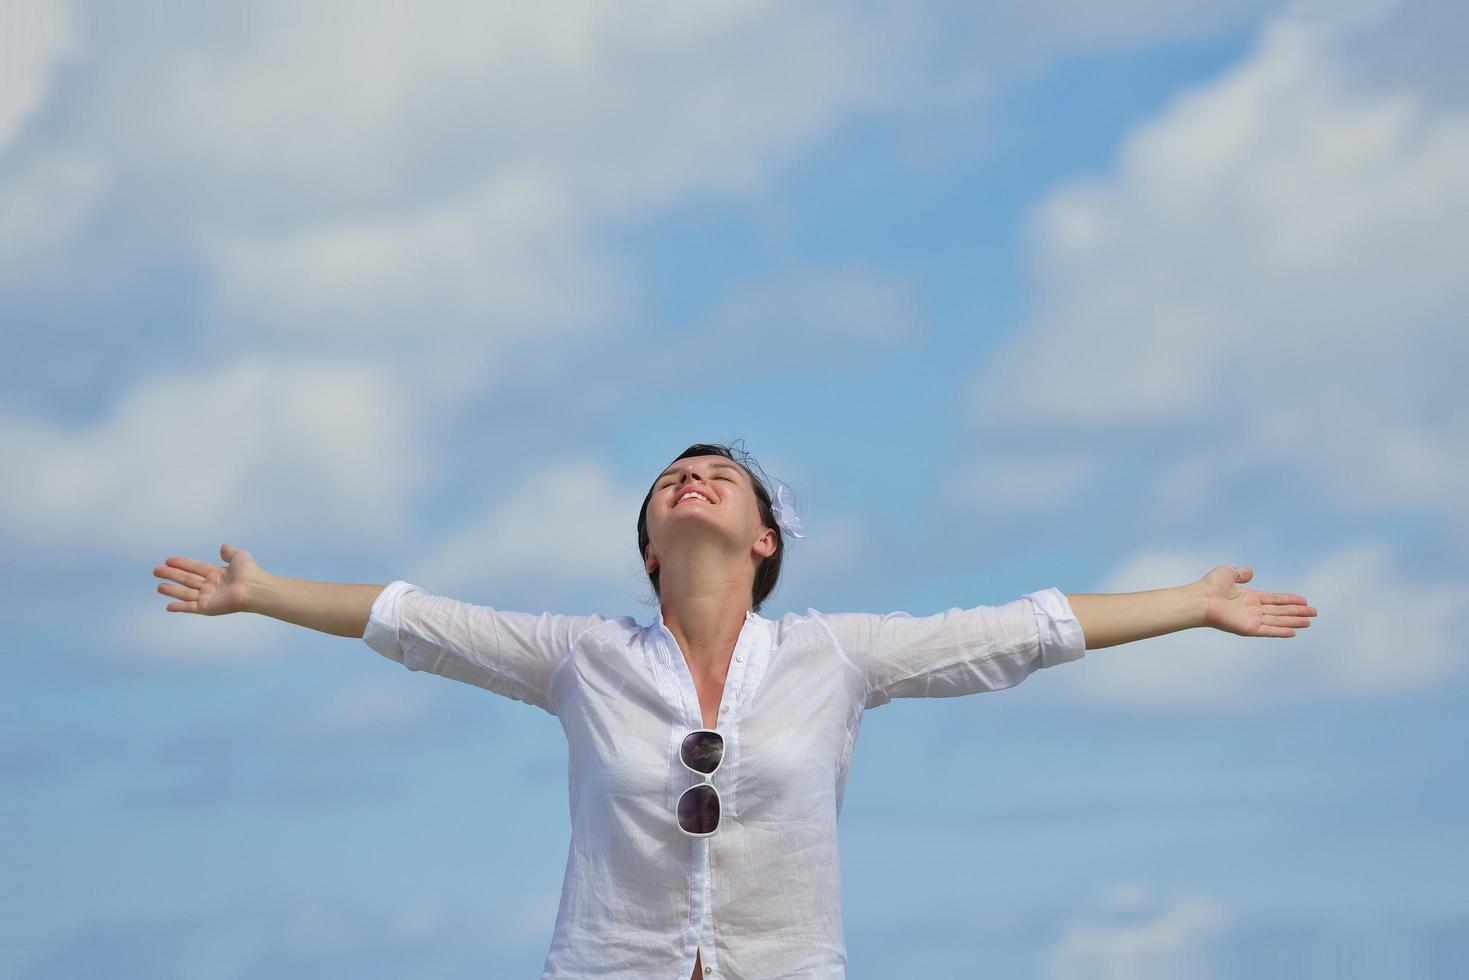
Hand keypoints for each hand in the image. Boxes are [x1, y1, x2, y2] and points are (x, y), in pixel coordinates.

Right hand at [154, 542, 261, 615]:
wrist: (253, 588)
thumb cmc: (249, 572)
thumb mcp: (239, 556)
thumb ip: (229, 552)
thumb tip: (223, 546)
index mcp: (217, 574)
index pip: (195, 567)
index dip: (182, 563)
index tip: (168, 560)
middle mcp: (211, 586)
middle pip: (186, 579)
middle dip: (171, 574)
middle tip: (156, 570)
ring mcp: (208, 597)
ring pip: (185, 593)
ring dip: (171, 590)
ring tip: (158, 586)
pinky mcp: (207, 608)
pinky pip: (190, 608)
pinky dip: (179, 607)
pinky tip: (168, 606)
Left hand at [1199, 564, 1316, 636]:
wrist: (1201, 598)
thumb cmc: (1210, 585)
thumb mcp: (1228, 573)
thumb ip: (1241, 573)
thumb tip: (1251, 572)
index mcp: (1249, 597)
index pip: (1274, 599)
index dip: (1290, 600)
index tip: (1305, 601)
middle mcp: (1252, 610)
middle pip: (1280, 611)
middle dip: (1297, 612)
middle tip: (1315, 613)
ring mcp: (1251, 620)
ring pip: (1278, 620)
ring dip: (1294, 621)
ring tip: (1310, 621)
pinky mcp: (1248, 628)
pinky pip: (1268, 630)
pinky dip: (1280, 631)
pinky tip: (1293, 631)